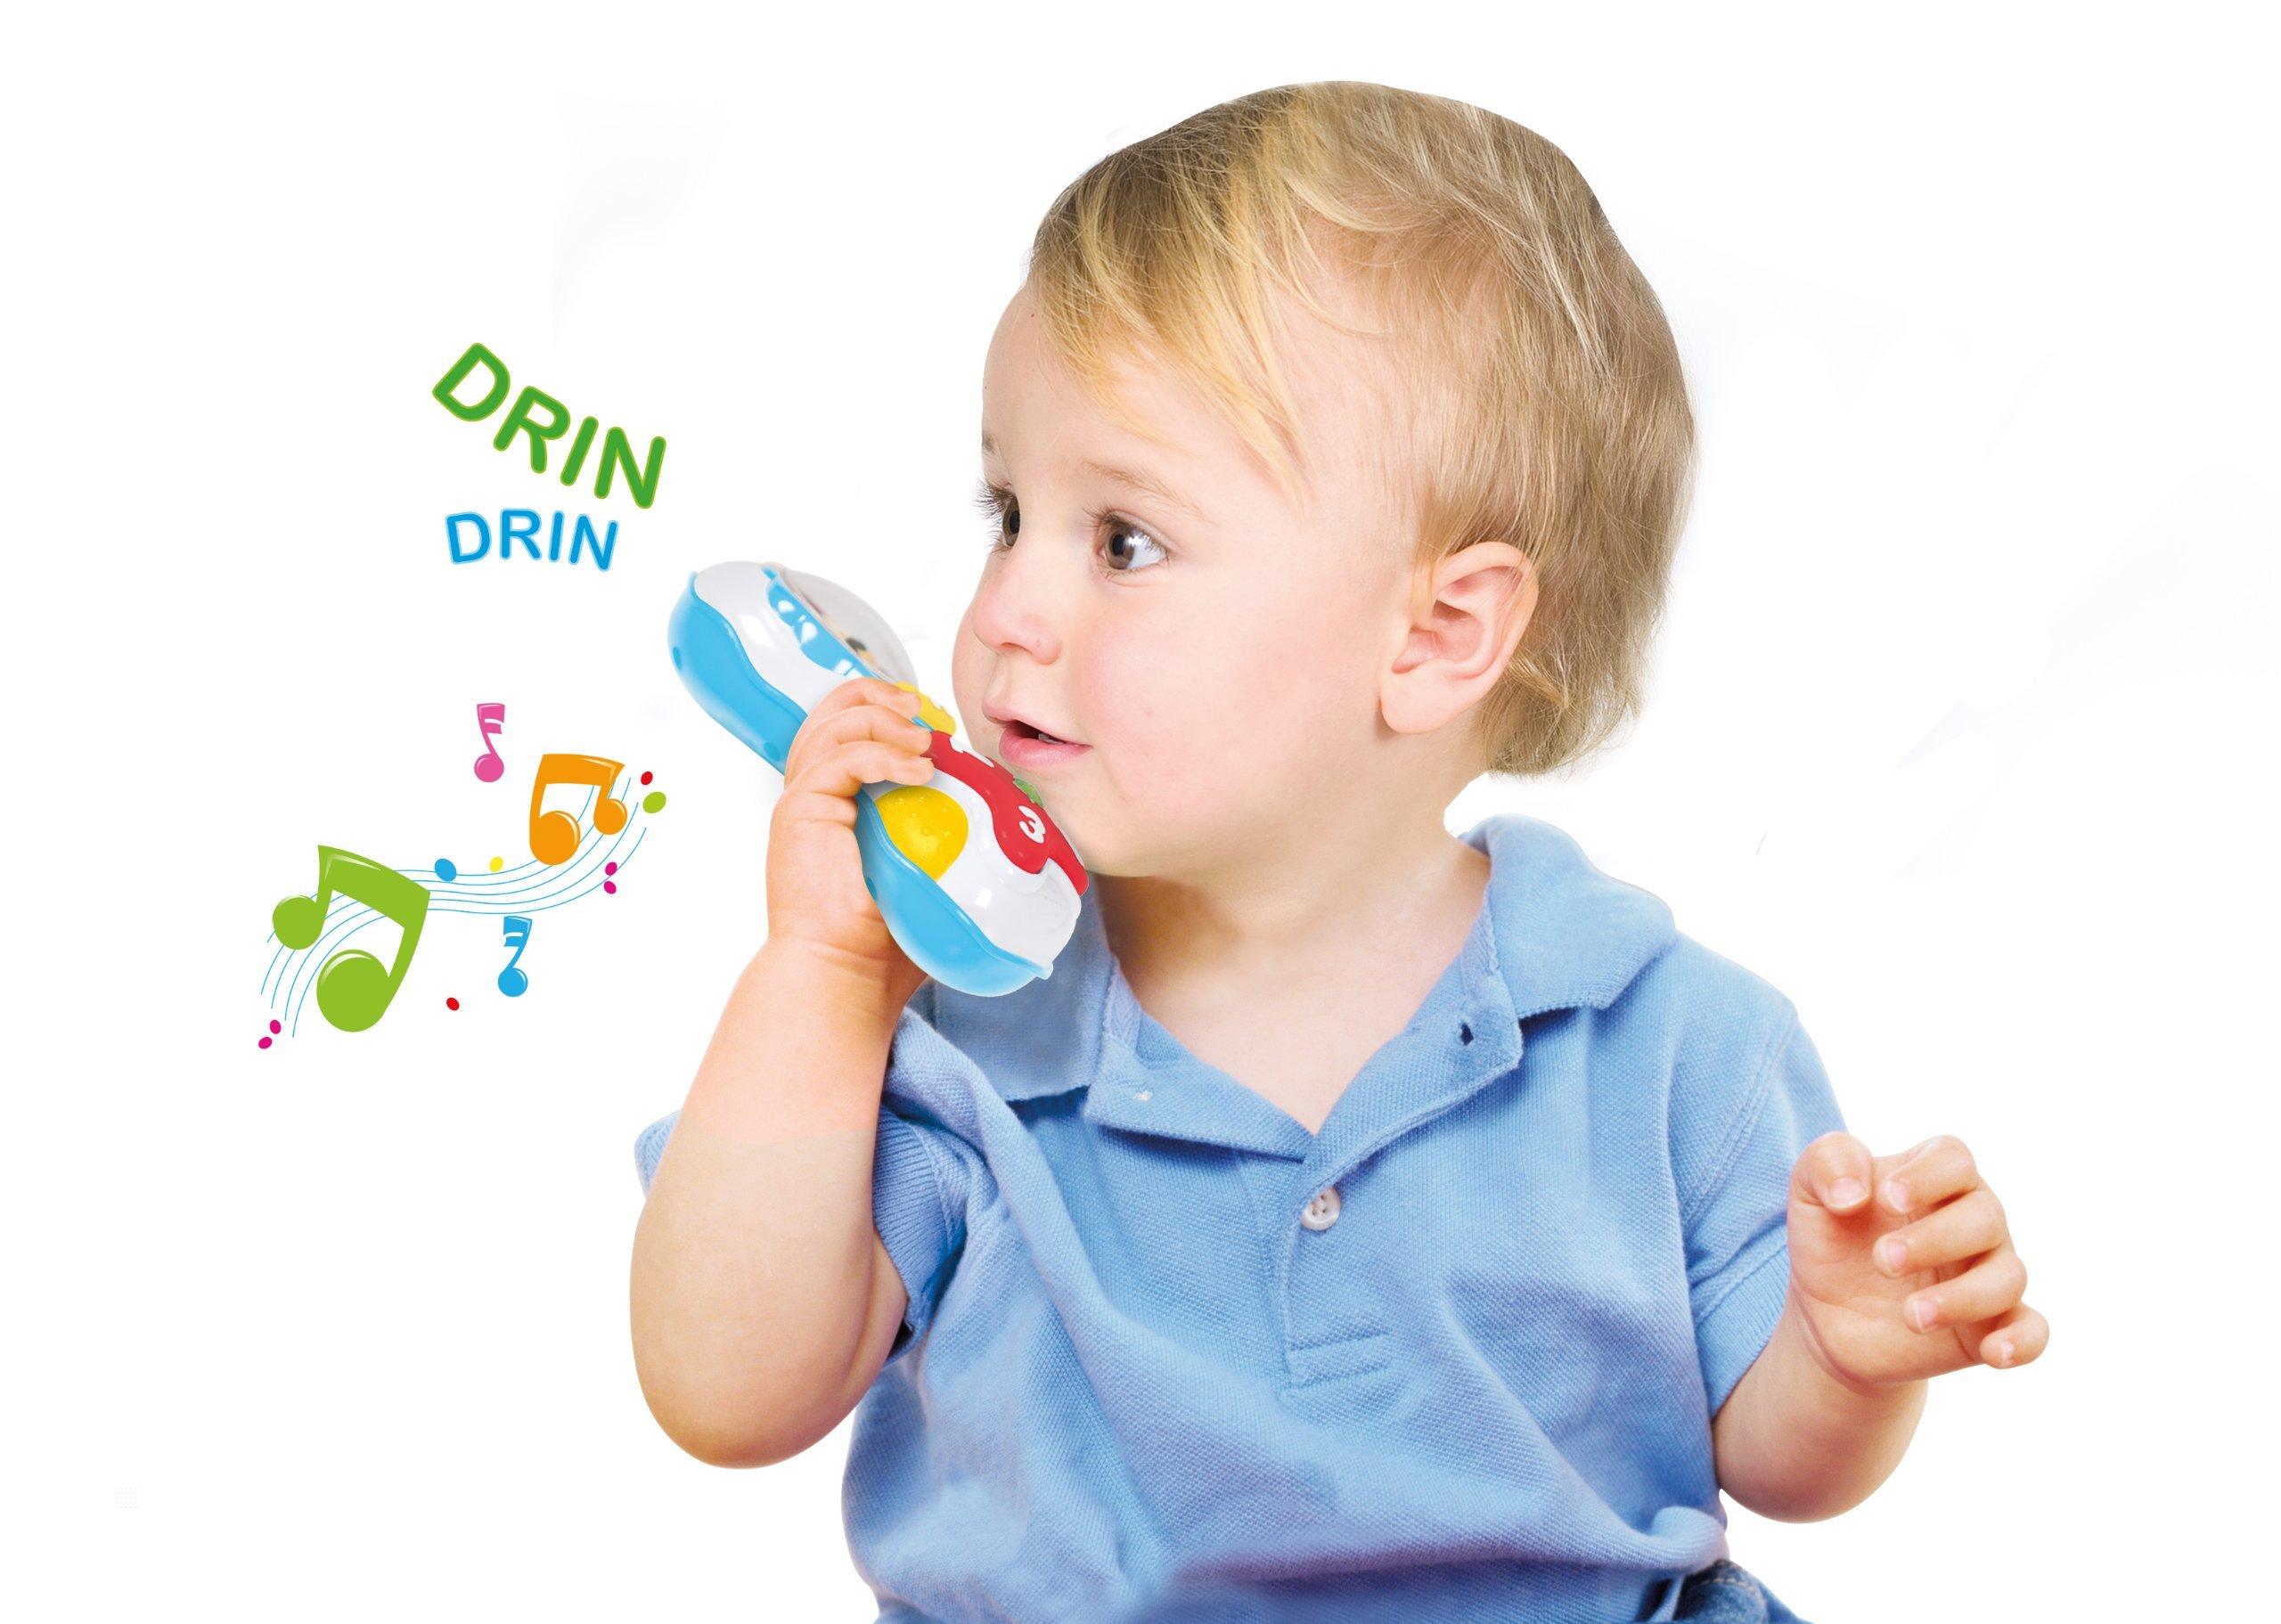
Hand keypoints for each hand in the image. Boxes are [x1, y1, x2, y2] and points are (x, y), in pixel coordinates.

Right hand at [764, 675, 938, 1015]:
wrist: (846, 974)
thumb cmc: (885, 939)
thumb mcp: (928, 872)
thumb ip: (952, 837)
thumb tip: (1018, 818)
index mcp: (835, 802)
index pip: (848, 727)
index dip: (886, 708)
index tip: (932, 721)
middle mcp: (812, 795)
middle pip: (832, 711)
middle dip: (879, 696)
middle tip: (922, 710)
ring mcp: (802, 802)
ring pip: (833, 726)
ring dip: (885, 722)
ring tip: (926, 743)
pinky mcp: (800, 813)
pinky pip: (839, 760)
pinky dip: (881, 755)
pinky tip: (920, 773)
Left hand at [1784, 1132, 2048, 1389]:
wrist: (1827, 1312)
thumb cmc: (1830, 1236)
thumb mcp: (1809, 1189)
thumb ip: (1827, 1163)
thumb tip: (1853, 1193)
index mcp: (1933, 1179)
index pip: (1954, 1159)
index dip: (1928, 1175)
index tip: (1888, 1198)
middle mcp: (1972, 1222)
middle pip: (1985, 1216)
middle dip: (1936, 1239)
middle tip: (1883, 1261)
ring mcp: (1985, 1274)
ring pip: (2008, 1276)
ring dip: (1963, 1297)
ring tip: (1911, 1315)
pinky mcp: (1989, 1326)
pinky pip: (2031, 1331)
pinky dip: (2021, 1341)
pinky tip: (1994, 1352)